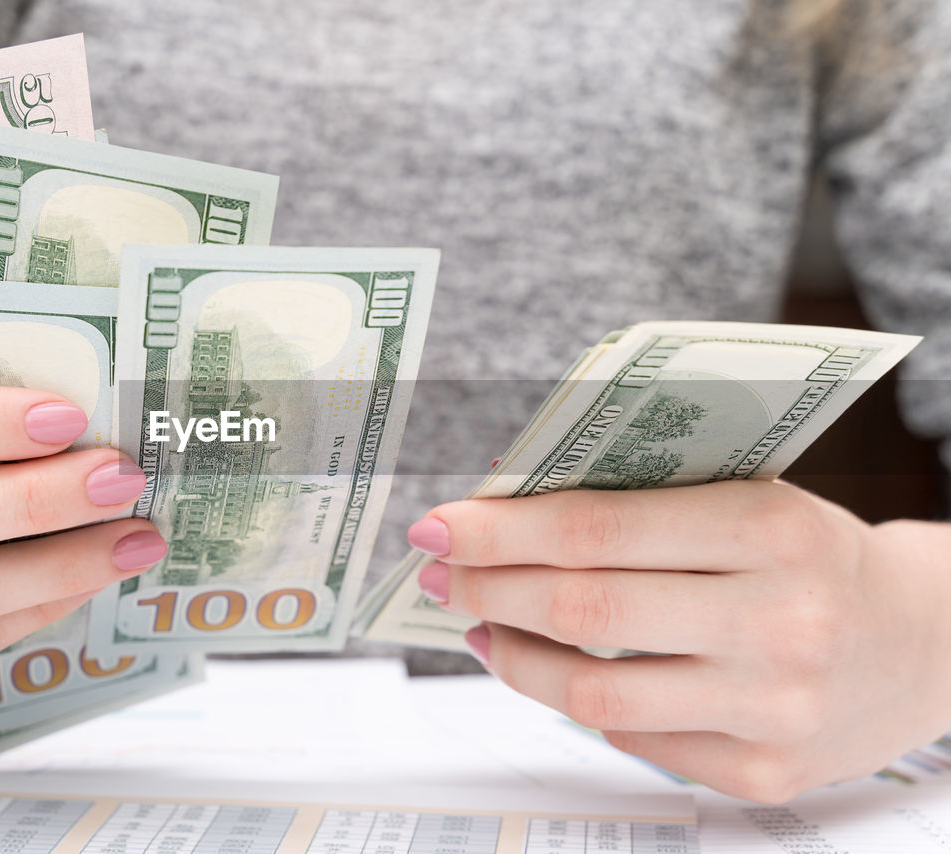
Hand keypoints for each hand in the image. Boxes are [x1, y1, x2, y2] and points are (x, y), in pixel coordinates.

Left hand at [407, 480, 950, 801]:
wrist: (924, 639)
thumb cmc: (813, 554)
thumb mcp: (747, 496)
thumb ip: (638, 504)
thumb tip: (506, 512)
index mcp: (770, 528)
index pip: (597, 530)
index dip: (501, 531)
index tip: (440, 525)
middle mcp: (778, 622)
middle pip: (584, 609)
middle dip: (487, 588)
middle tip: (438, 572)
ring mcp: (771, 708)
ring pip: (592, 691)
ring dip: (512, 654)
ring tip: (478, 624)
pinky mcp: (762, 773)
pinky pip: (631, 738)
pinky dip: (571, 701)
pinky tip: (547, 668)